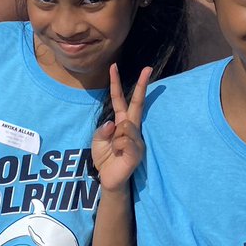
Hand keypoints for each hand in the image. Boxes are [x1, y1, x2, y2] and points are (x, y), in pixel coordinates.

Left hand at [91, 64, 150, 192]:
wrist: (109, 179)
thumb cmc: (105, 158)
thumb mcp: (97, 141)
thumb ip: (102, 130)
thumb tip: (114, 124)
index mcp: (121, 123)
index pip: (120, 100)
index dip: (116, 84)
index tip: (114, 67)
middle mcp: (132, 128)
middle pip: (137, 103)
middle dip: (142, 85)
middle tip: (148, 68)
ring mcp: (137, 139)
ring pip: (125, 126)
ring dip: (114, 139)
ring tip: (115, 150)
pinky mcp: (137, 151)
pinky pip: (124, 141)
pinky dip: (117, 147)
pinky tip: (119, 155)